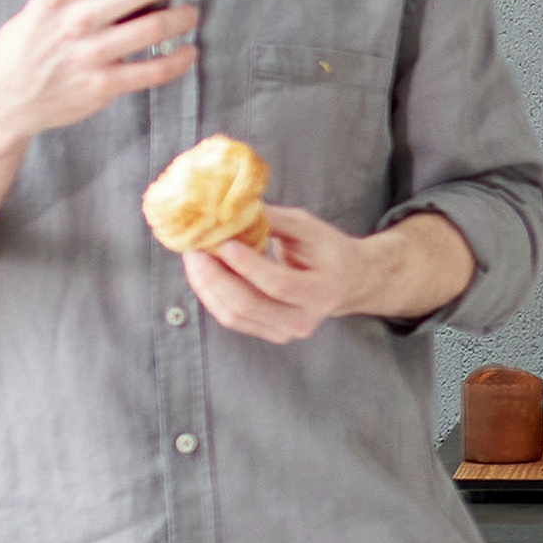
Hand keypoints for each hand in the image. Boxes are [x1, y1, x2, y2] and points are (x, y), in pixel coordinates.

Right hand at [0, 0, 198, 146]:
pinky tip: (188, 53)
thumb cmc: (24, 48)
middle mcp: (75, 21)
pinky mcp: (103, 86)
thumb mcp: (39, 8)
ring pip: (155, 27)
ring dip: (183, 17)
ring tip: (191, 13)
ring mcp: (90, 54)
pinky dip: (180, 60)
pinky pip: (154, 71)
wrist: (2, 101)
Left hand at [187, 206, 369, 343]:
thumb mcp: (307, 227)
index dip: (247, 265)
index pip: (279, 284)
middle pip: (249, 305)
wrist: (348, 282)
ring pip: (234, 315)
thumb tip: (228, 208)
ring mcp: (286, 332)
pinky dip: (212, 295)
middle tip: (194, 249)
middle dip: (214, 276)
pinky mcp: (269, 334)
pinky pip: (231, 318)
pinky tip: (204, 274)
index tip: (223, 242)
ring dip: (206, 286)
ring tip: (193, 258)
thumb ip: (270, 220)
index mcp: (323, 291)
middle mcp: (305, 319)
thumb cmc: (327, 249)